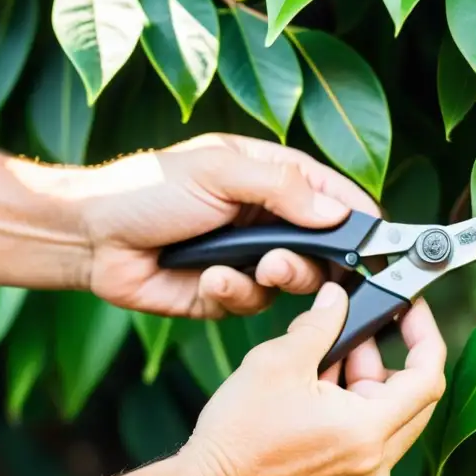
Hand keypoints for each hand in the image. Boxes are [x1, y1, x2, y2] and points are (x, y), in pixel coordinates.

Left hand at [68, 133, 378, 317]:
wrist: (91, 239)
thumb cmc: (150, 189)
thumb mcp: (221, 172)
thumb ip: (284, 189)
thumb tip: (339, 213)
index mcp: (277, 178)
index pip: (339, 198)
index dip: (363, 221)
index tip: (384, 244)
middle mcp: (272, 219)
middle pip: (329, 248)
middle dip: (320, 261)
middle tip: (294, 262)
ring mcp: (253, 258)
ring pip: (298, 281)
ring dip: (278, 277)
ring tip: (252, 268)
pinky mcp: (231, 294)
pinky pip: (255, 303)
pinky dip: (235, 293)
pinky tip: (208, 279)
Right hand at [177, 283, 446, 475]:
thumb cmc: (235, 435)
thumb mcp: (278, 360)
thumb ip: (321, 323)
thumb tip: (338, 297)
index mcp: (368, 433)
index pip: (429, 377)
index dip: (424, 336)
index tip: (411, 312)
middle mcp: (374, 472)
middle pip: (410, 405)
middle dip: (384, 364)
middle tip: (353, 339)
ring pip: (385, 431)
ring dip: (364, 395)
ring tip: (320, 373)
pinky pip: (363, 459)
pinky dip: (349, 428)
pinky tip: (312, 410)